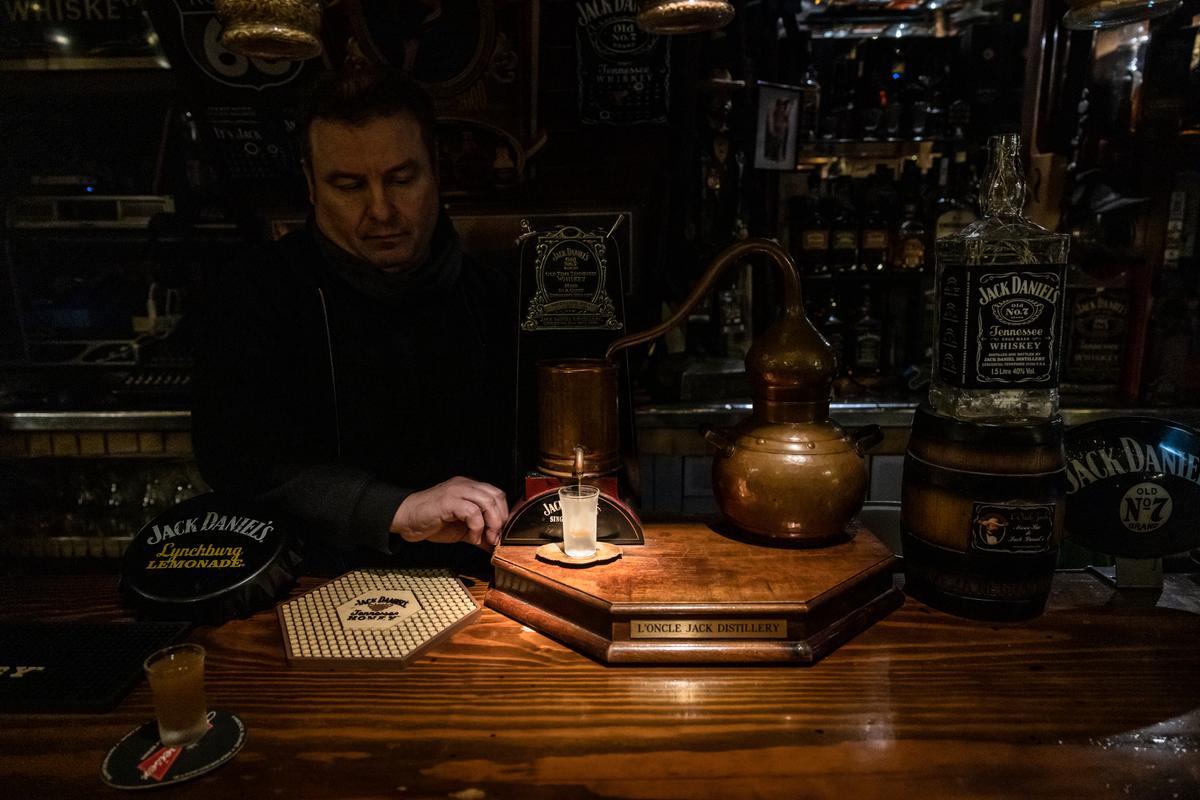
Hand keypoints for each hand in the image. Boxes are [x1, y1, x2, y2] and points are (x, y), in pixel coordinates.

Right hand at [390, 477, 509, 550]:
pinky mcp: (448, 501)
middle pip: (496, 496)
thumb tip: (495, 545)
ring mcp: (456, 491)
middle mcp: (465, 486)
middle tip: (494, 537)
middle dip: (500, 520)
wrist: (406, 519)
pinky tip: (471, 537)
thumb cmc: (431, 521)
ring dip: (491, 523)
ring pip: (487, 501)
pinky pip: (472, 511)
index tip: (501, 533)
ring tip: (484, 538)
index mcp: (470, 488)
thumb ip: (480, 534)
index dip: (504, 514)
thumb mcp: (462, 530)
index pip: (497, 495)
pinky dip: (476, 527)